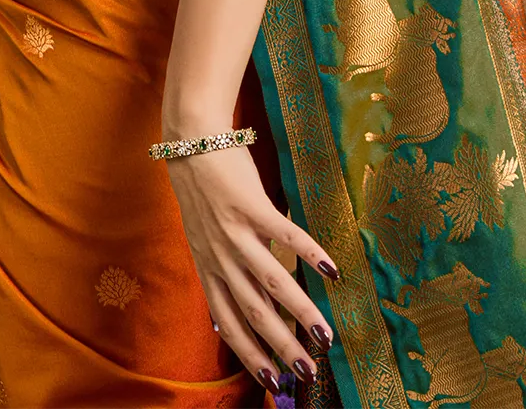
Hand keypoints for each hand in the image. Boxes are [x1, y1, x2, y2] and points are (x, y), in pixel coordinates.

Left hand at [165, 142, 337, 391]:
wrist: (192, 141)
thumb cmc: (203, 192)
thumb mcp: (205, 239)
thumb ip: (225, 273)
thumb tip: (238, 316)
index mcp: (208, 268)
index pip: (229, 323)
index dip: (250, 355)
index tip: (274, 382)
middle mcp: (220, 256)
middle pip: (253, 312)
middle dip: (282, 346)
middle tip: (308, 374)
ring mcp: (235, 232)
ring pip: (271, 282)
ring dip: (301, 312)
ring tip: (326, 336)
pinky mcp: (252, 205)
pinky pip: (285, 235)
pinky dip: (310, 254)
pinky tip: (333, 271)